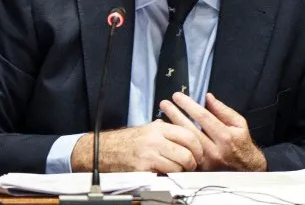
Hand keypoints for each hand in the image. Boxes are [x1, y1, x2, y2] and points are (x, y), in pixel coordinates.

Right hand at [70, 120, 202, 172]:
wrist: (105, 150)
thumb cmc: (127, 141)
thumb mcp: (147, 129)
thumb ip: (166, 130)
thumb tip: (186, 135)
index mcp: (159, 128)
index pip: (188, 135)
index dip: (198, 147)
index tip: (199, 153)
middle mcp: (155, 140)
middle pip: (187, 153)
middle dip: (193, 162)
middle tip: (192, 165)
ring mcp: (149, 155)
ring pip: (178, 166)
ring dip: (182, 171)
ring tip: (179, 170)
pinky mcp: (144, 169)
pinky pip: (165, 175)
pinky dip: (170, 177)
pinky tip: (166, 174)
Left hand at [161, 92, 266, 170]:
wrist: (247, 169)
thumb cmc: (242, 143)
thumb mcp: (239, 123)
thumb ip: (223, 110)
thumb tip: (208, 97)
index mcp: (225, 136)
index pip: (203, 117)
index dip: (188, 105)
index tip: (178, 96)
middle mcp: (214, 150)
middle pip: (189, 129)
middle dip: (175, 114)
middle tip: (164, 103)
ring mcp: (205, 161)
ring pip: (184, 142)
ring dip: (172, 127)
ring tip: (162, 115)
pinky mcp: (199, 168)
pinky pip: (183, 151)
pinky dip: (175, 141)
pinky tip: (168, 131)